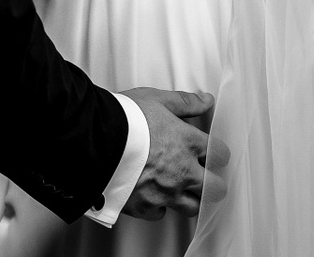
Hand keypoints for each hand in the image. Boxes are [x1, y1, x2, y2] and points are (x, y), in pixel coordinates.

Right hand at [119, 87, 221, 220]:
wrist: (93, 140)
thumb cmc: (122, 118)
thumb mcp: (155, 99)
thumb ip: (184, 102)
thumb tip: (206, 100)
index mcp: (187, 143)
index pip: (220, 154)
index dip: (218, 154)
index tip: (211, 154)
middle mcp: (181, 171)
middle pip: (215, 188)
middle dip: (212, 183)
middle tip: (203, 178)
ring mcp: (165, 192)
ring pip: (193, 207)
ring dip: (189, 199)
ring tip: (178, 189)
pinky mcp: (145, 206)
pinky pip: (160, 213)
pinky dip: (157, 205)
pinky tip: (150, 194)